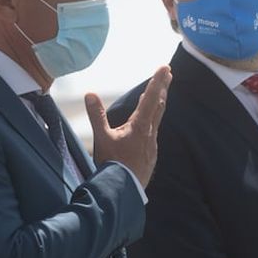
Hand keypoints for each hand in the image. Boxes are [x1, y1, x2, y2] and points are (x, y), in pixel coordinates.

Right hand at [85, 65, 170, 186]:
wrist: (125, 190)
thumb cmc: (113, 164)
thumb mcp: (102, 138)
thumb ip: (97, 115)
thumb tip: (90, 94)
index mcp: (140, 125)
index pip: (151, 98)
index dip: (157, 81)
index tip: (165, 67)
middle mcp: (150, 133)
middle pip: (159, 105)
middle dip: (163, 88)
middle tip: (168, 74)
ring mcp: (152, 145)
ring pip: (158, 118)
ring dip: (159, 103)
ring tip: (160, 93)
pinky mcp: (151, 155)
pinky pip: (154, 132)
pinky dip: (154, 120)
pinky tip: (150, 124)